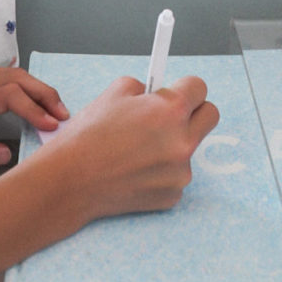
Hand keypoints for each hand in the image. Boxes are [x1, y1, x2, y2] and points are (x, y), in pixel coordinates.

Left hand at [0, 64, 69, 175]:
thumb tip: (8, 153)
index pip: (8, 97)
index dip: (33, 109)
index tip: (51, 127)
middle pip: (16, 79)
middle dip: (44, 93)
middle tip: (64, 116)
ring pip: (11, 77)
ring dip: (36, 89)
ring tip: (54, 111)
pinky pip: (4, 83)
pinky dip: (25, 89)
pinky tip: (32, 104)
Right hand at [29, 75, 219, 222]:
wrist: (71, 180)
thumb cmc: (88, 136)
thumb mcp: (113, 93)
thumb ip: (143, 89)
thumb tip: (154, 93)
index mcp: (171, 110)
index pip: (200, 87)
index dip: (184, 87)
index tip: (177, 91)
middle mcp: (183, 141)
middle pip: (210, 116)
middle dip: (193, 111)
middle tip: (170, 115)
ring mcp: (180, 172)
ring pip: (189, 148)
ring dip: (172, 144)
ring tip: (137, 149)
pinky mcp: (173, 195)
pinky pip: (175, 175)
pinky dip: (160, 172)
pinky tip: (135, 171)